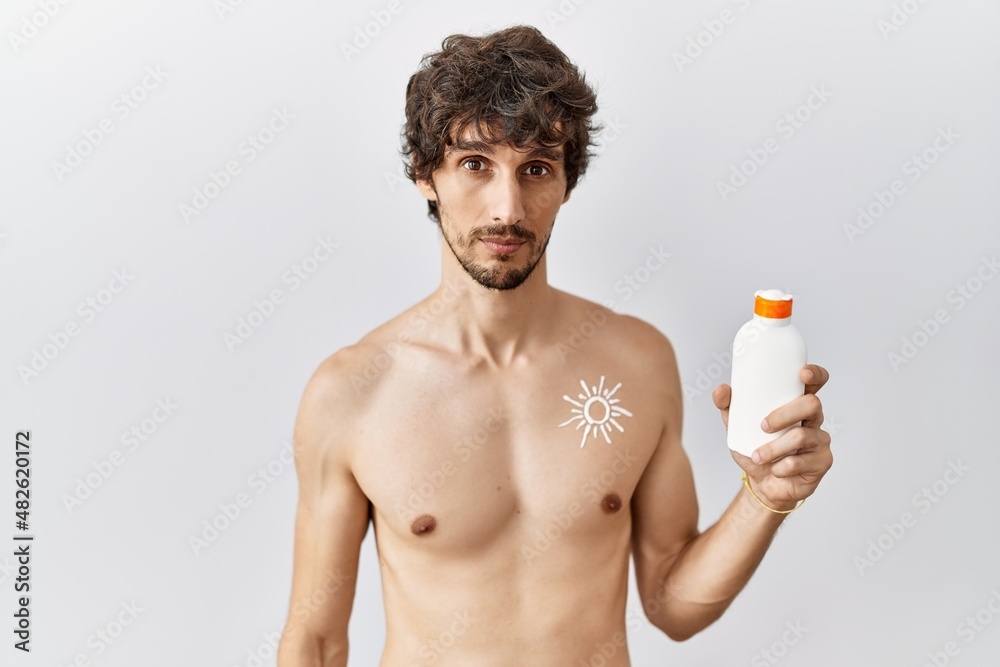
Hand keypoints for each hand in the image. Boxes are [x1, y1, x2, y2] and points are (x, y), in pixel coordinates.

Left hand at [712, 364, 833, 509]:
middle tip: (763, 426)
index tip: (802, 374)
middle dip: (784, 414)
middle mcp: (812, 419)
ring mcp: (820, 440)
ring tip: (758, 456)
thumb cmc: (754, 448)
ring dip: (774, 448)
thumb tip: (722, 389)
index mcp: (796, 404)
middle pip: (811, 404)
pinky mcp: (822, 461)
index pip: (814, 383)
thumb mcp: (737, 427)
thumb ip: (728, 407)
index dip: (815, 374)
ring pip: (802, 435)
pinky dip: (781, 467)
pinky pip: (801, 461)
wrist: (762, 484)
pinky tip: (775, 469)